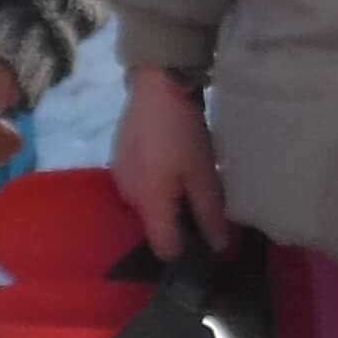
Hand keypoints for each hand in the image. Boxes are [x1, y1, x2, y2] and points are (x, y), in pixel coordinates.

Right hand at [114, 65, 231, 256]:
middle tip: (204, 201)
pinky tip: (171, 160)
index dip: (186, 251)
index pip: (163, 249)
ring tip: (189, 177)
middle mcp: (128, 198)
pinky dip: (156, 181)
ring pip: (148, 203)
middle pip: (156, 225)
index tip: (205, 239)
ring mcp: (120, 177)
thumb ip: (209, 214)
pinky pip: (141, 184)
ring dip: (167, 199)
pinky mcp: (119, 159)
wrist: (155, 86)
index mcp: (148, 205)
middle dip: (178, 221)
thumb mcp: (203, 175)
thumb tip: (217, 247)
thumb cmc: (182, 133)